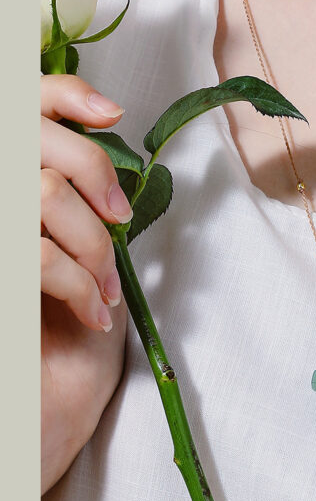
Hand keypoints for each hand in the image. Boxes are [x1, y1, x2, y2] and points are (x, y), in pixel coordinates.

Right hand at [41, 74, 131, 491]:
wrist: (28, 406)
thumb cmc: (47, 333)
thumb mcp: (63, 244)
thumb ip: (65, 191)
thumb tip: (106, 131)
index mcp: (6, 172)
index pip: (22, 96)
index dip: (66, 94)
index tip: (112, 114)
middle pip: (36, 137)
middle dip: (94, 175)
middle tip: (120, 222)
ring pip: (43, 194)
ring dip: (91, 243)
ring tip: (105, 290)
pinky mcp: (3, 269)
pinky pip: (38, 255)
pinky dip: (78, 284)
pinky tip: (94, 314)